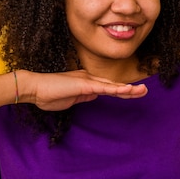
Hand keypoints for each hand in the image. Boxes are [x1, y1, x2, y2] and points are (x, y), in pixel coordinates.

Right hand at [24, 70, 147, 110]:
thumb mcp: (70, 100)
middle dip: (130, 89)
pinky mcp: (84, 84)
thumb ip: (83, 97)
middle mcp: (88, 78)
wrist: (34, 89)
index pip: (107, 88)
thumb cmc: (48, 95)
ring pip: (112, 86)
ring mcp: (87, 81)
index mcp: (85, 83)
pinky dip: (117, 89)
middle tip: (144, 90)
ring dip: (128, 89)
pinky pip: (104, 88)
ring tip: (142, 90)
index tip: (133, 93)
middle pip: (113, 85)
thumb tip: (94, 96)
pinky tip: (128, 90)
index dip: (121, 90)